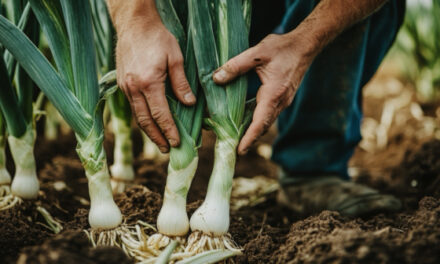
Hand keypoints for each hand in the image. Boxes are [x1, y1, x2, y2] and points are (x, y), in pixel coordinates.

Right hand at [116, 19, 195, 152]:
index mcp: (148, 83)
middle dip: (157, 137)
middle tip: (167, 150)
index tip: (177, 143)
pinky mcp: (122, 83)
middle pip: (145, 121)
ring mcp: (125, 86)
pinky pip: (132, 106)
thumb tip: (189, 104)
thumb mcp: (175, 58)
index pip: (160, 115)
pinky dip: (141, 117)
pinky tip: (149, 123)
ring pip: (137, 115)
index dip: (169, 131)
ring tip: (159, 141)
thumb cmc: (158, 38)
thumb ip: (181, 83)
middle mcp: (133, 88)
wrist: (134, 24)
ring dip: (148, 130)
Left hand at [213, 33, 315, 154]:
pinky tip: (246, 122)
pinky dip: (257, 122)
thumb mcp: (257, 53)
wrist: (305, 46)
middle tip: (232, 151)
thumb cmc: (282, 47)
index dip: (249, 138)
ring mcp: (282, 102)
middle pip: (263, 127)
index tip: (239, 150)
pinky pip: (268, 115)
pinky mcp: (282, 99)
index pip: (260, 122)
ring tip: (237, 141)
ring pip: (266, 122)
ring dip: (253, 133)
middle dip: (249, 140)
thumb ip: (236, 66)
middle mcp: (280, 102)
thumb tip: (216, 79)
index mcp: (274, 94)